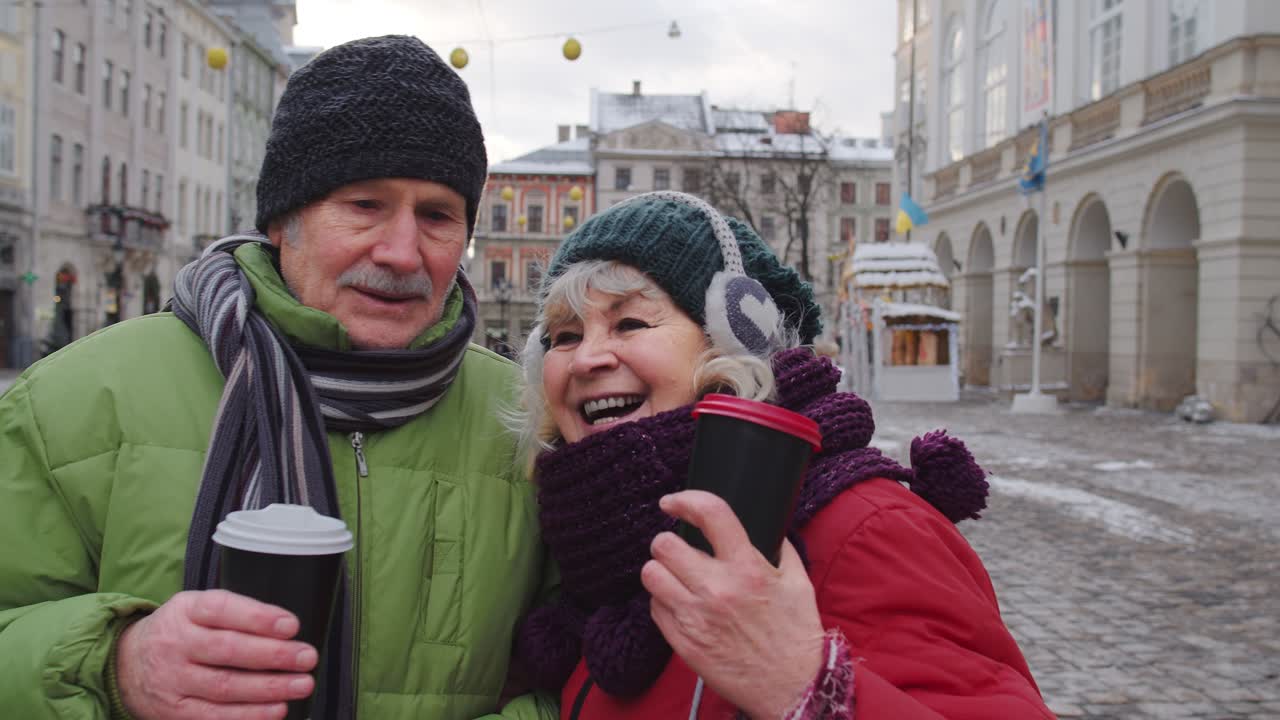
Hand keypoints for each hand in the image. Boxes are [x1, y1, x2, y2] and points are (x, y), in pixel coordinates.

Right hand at [115, 589, 318, 719]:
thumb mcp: (197, 607)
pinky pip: (214, 716)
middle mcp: (176, 644)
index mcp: (186, 610)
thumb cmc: (180, 632)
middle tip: (307, 657)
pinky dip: (248, 715)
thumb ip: (235, 613)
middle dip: (273, 655)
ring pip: (224, 686)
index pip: (222, 610)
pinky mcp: (174, 710)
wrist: (126, 664)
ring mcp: (173, 679)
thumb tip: (286, 628)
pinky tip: (275, 710)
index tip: (291, 625)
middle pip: (227, 650)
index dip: (258, 618)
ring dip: (268, 688)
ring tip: (300, 684)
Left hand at [642, 491, 824, 719]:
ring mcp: (696, 617)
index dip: (685, 500)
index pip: (710, 514)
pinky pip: (654, 608)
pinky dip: (663, 602)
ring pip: (651, 574)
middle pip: (664, 545)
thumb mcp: (797, 582)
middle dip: (668, 543)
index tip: (673, 503)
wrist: (792, 688)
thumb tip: (763, 528)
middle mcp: (717, 589)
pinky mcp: (684, 643)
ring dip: (661, 572)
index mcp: (747, 568)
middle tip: (679, 551)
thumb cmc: (796, 634)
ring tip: (676, 577)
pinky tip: (681, 605)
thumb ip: (778, 548)